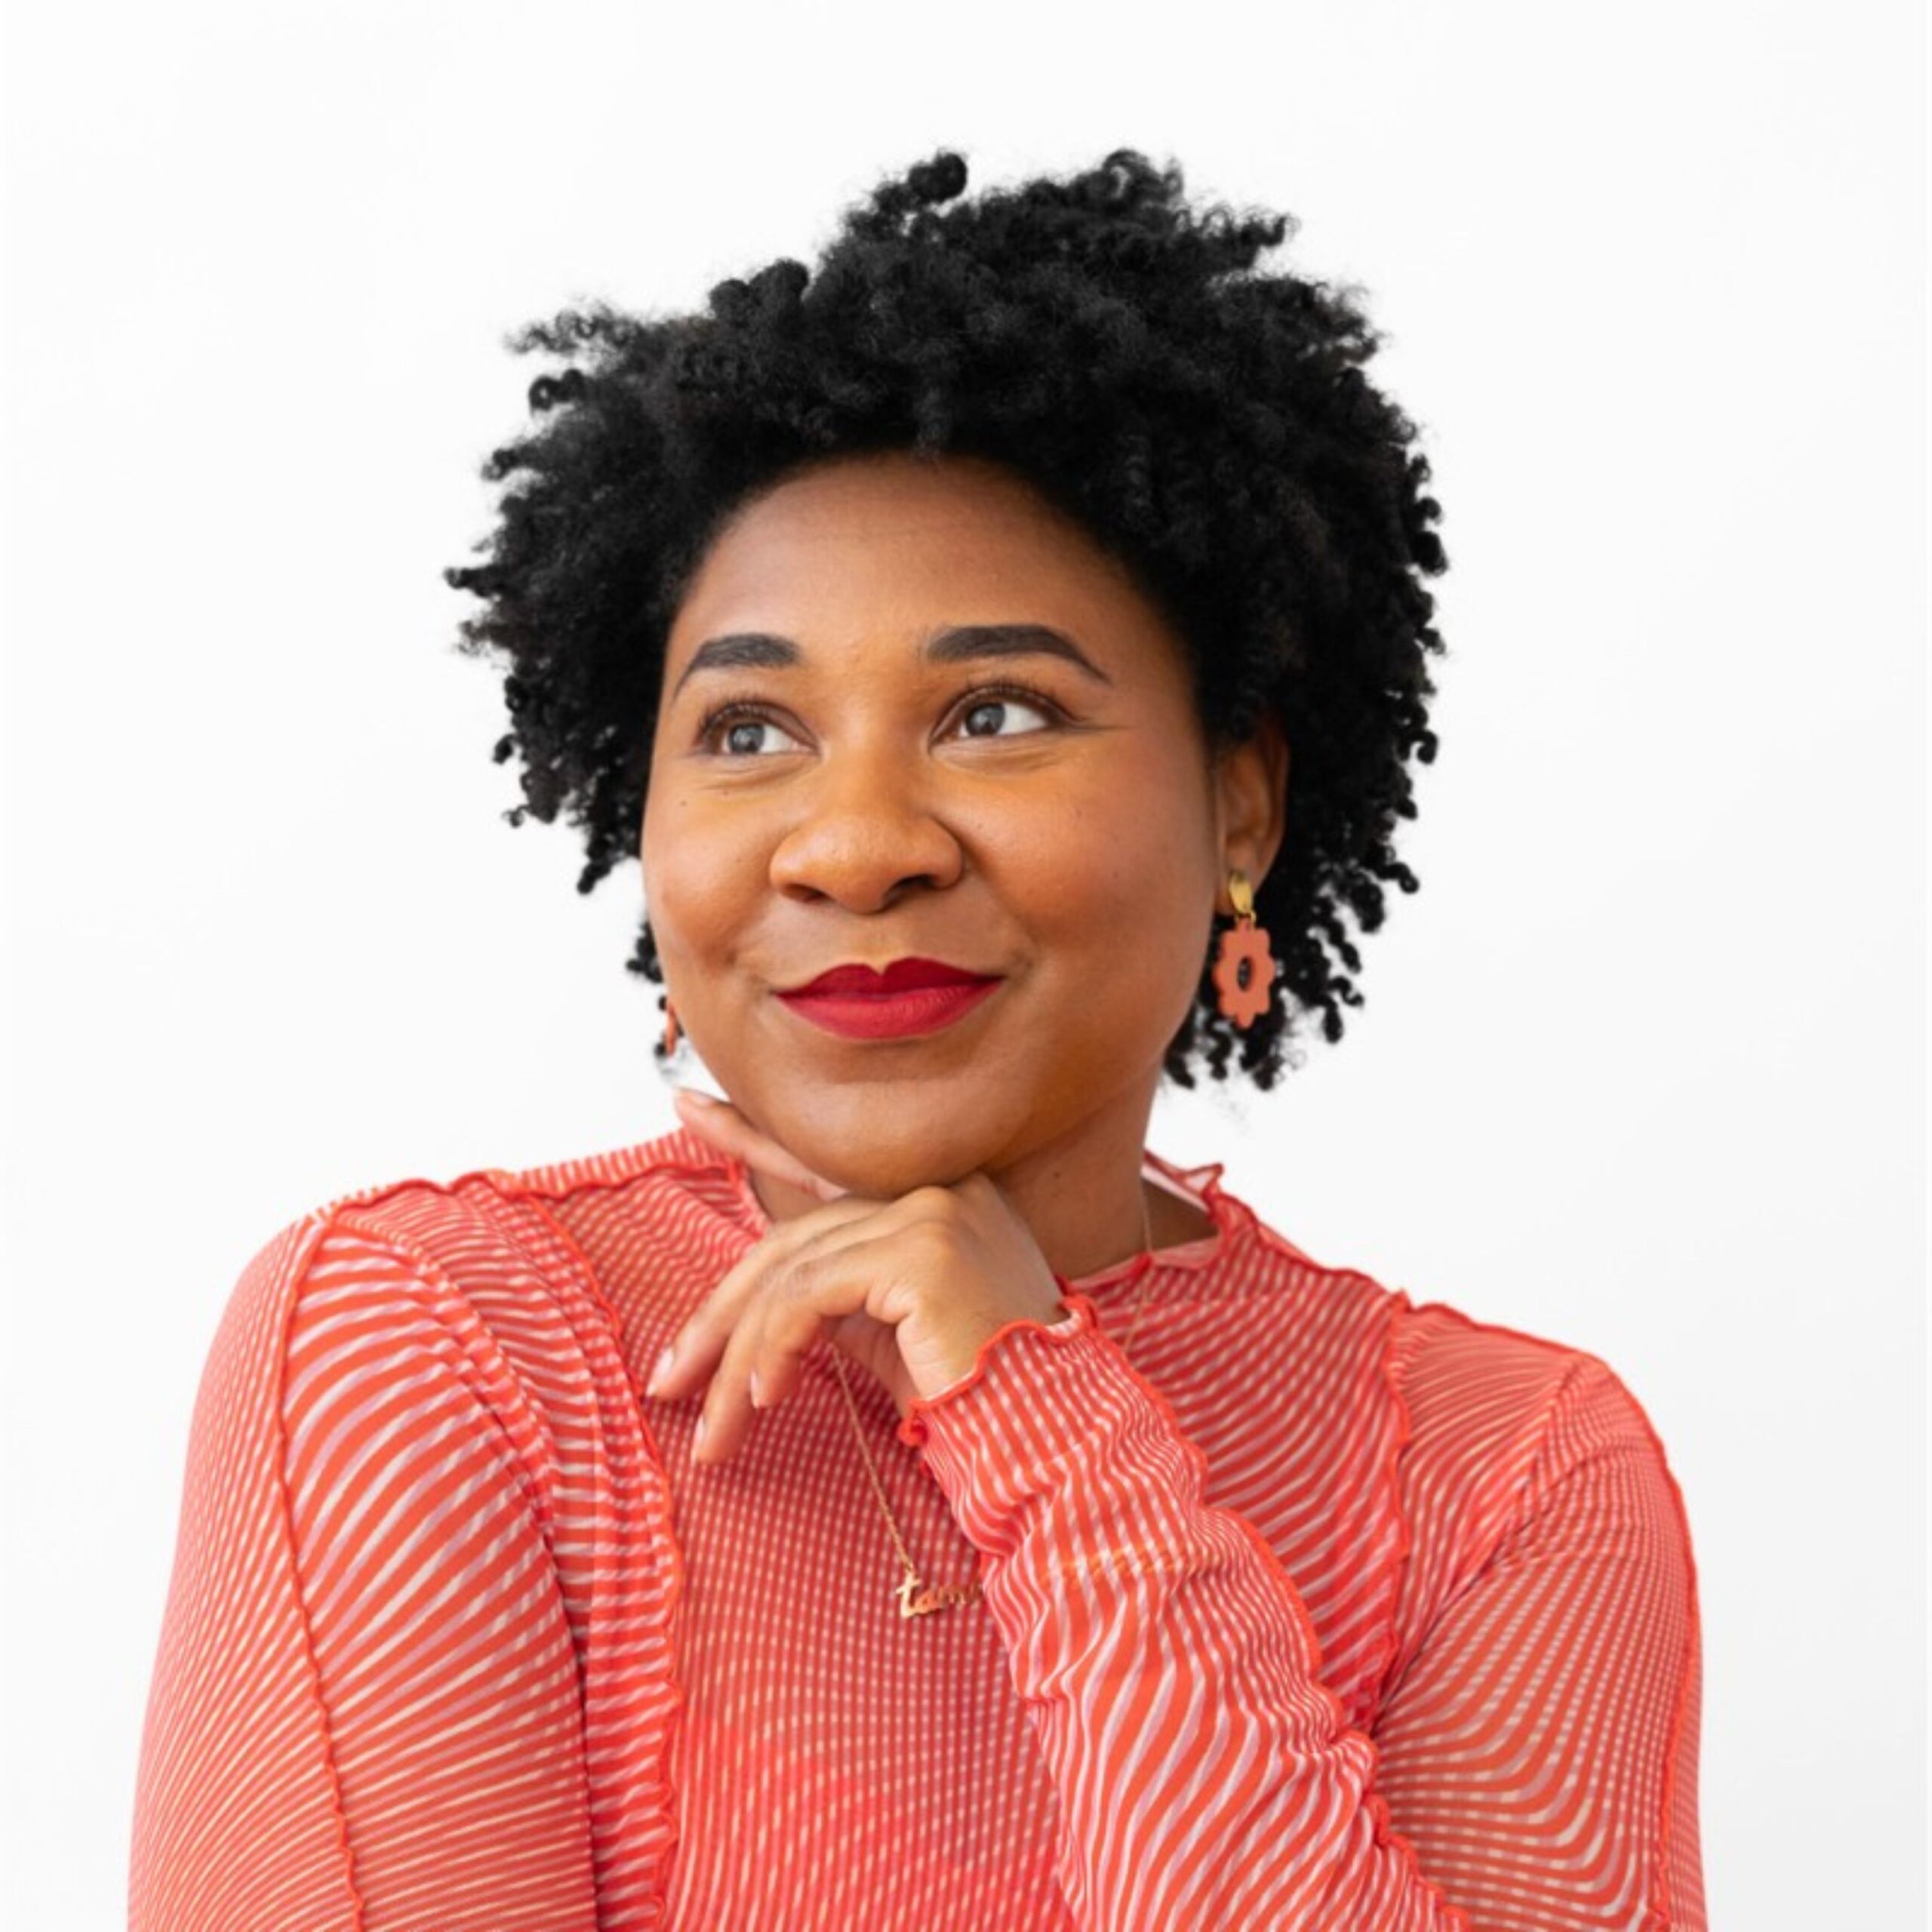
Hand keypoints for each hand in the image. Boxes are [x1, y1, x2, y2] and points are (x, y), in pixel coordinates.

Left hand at [647, 1088, 1069, 1464]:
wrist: (1048, 1442)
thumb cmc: (976, 1401)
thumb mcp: (892, 1334)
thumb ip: (841, 1293)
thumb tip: (760, 1301)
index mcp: (939, 1198)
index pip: (824, 1163)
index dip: (749, 1138)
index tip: (684, 1106)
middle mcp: (939, 1188)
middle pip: (793, 1239)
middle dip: (721, 1315)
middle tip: (667, 1381)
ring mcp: (933, 1211)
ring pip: (791, 1274)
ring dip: (737, 1358)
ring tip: (713, 1431)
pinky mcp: (921, 1250)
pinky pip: (809, 1296)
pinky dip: (772, 1350)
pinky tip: (764, 1399)